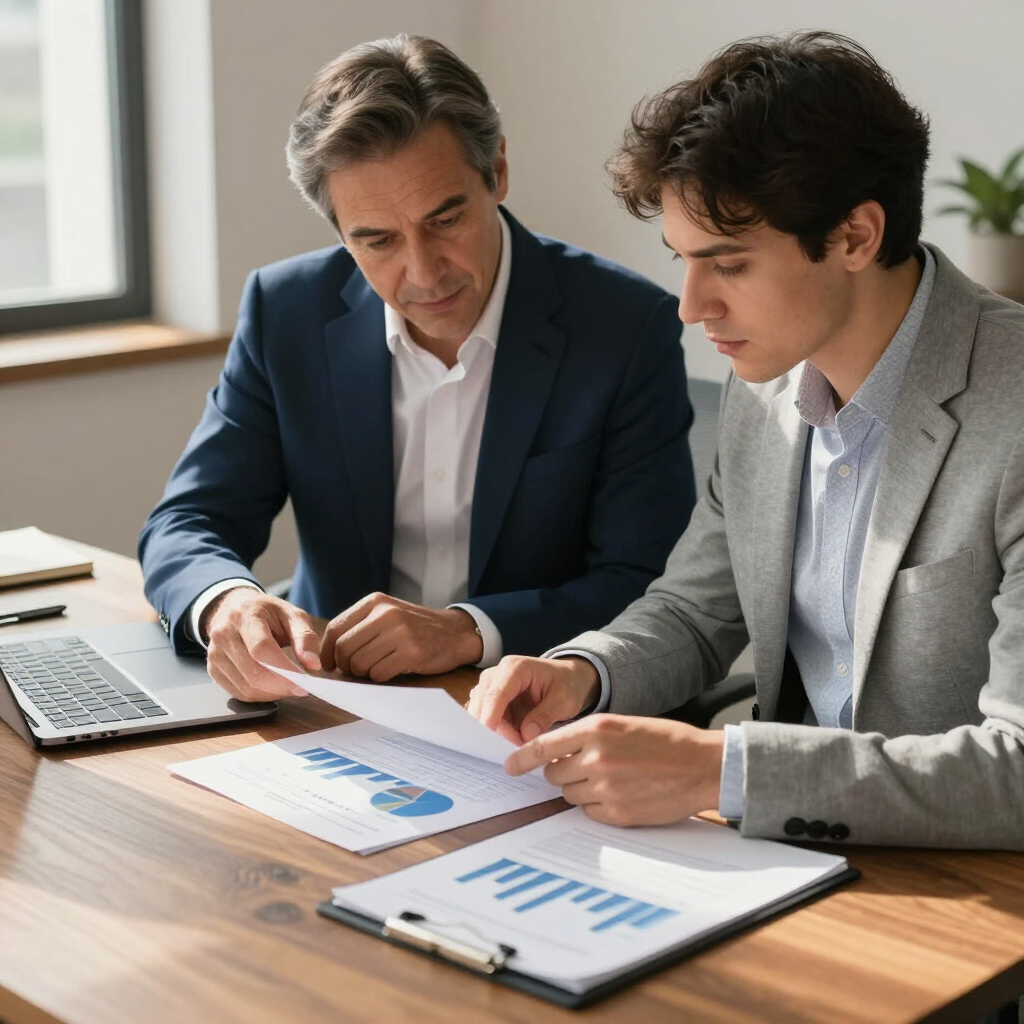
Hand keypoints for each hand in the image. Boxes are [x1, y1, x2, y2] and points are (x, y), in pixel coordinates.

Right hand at [202, 588, 319, 700]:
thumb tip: (313, 664)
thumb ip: (305, 637)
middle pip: (253, 672)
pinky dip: (259, 696)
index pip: (261, 648)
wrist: (236, 609)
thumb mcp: (292, 615)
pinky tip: (272, 688)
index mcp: (246, 615)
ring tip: (288, 686)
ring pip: (245, 687)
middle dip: (281, 686)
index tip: (303, 681)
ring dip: (272, 694)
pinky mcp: (213, 669)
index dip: (283, 669)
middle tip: (300, 688)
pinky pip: (237, 693)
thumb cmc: (268, 613)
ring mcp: (215, 653)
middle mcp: (224, 634)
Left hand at [319, 594, 482, 680]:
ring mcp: (400, 632)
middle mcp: (386, 614)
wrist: (455, 632)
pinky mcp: (412, 652)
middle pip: (344, 648)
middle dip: (345, 666)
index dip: (327, 651)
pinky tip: (391, 671)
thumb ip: (360, 627)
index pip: (336, 628)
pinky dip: (380, 678)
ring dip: (363, 674)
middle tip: (354, 672)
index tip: (329, 665)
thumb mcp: (387, 614)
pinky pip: (379, 674)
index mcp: (375, 602)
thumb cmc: (415, 628)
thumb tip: (329, 655)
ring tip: (377, 669)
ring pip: (360, 663)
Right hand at [467, 655, 599, 744]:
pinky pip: (485, 717)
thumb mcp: (565, 700)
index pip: (496, 693)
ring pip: (480, 713)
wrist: (567, 678)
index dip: (492, 718)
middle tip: (519, 745)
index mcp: (515, 668)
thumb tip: (526, 735)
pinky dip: (496, 730)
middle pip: (482, 704)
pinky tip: (512, 737)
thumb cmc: (567, 684)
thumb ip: (545, 716)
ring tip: (519, 741)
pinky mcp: (490, 698)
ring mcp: (491, 685)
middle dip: (496, 729)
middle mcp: (497, 673)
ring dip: (496, 731)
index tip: (497, 742)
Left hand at [505, 715, 724, 825]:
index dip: (522, 758)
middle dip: (562, 774)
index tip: (509, 766)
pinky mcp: (617, 813)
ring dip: (580, 790)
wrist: (703, 766)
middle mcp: (596, 757)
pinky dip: (598, 806)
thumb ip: (588, 737)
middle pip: (553, 775)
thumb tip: (556, 757)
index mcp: (596, 729)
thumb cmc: (665, 742)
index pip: (543, 746)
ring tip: (610, 780)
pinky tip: (621, 795)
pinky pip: (589, 813)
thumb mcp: (622, 725)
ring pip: (569, 795)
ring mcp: (605, 788)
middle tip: (586, 769)